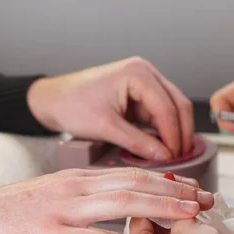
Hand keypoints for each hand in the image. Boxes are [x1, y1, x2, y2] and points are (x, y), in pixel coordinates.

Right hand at [0, 168, 214, 233]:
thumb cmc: (10, 212)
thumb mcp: (51, 196)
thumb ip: (81, 196)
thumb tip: (108, 202)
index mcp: (77, 180)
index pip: (130, 175)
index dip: (165, 182)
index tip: (190, 189)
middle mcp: (76, 188)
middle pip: (134, 185)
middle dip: (174, 193)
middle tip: (205, 200)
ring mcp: (64, 210)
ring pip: (120, 205)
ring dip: (159, 210)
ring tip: (190, 217)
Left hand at [27, 57, 193, 160]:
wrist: (52, 100)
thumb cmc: (71, 104)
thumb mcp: (105, 127)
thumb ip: (137, 142)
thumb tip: (164, 156)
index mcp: (137, 74)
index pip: (167, 108)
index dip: (174, 136)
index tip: (174, 158)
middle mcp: (145, 73)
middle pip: (177, 105)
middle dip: (181, 133)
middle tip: (180, 159)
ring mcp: (143, 83)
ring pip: (171, 110)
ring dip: (174, 132)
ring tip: (173, 157)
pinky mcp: (138, 96)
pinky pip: (158, 114)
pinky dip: (162, 131)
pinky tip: (162, 147)